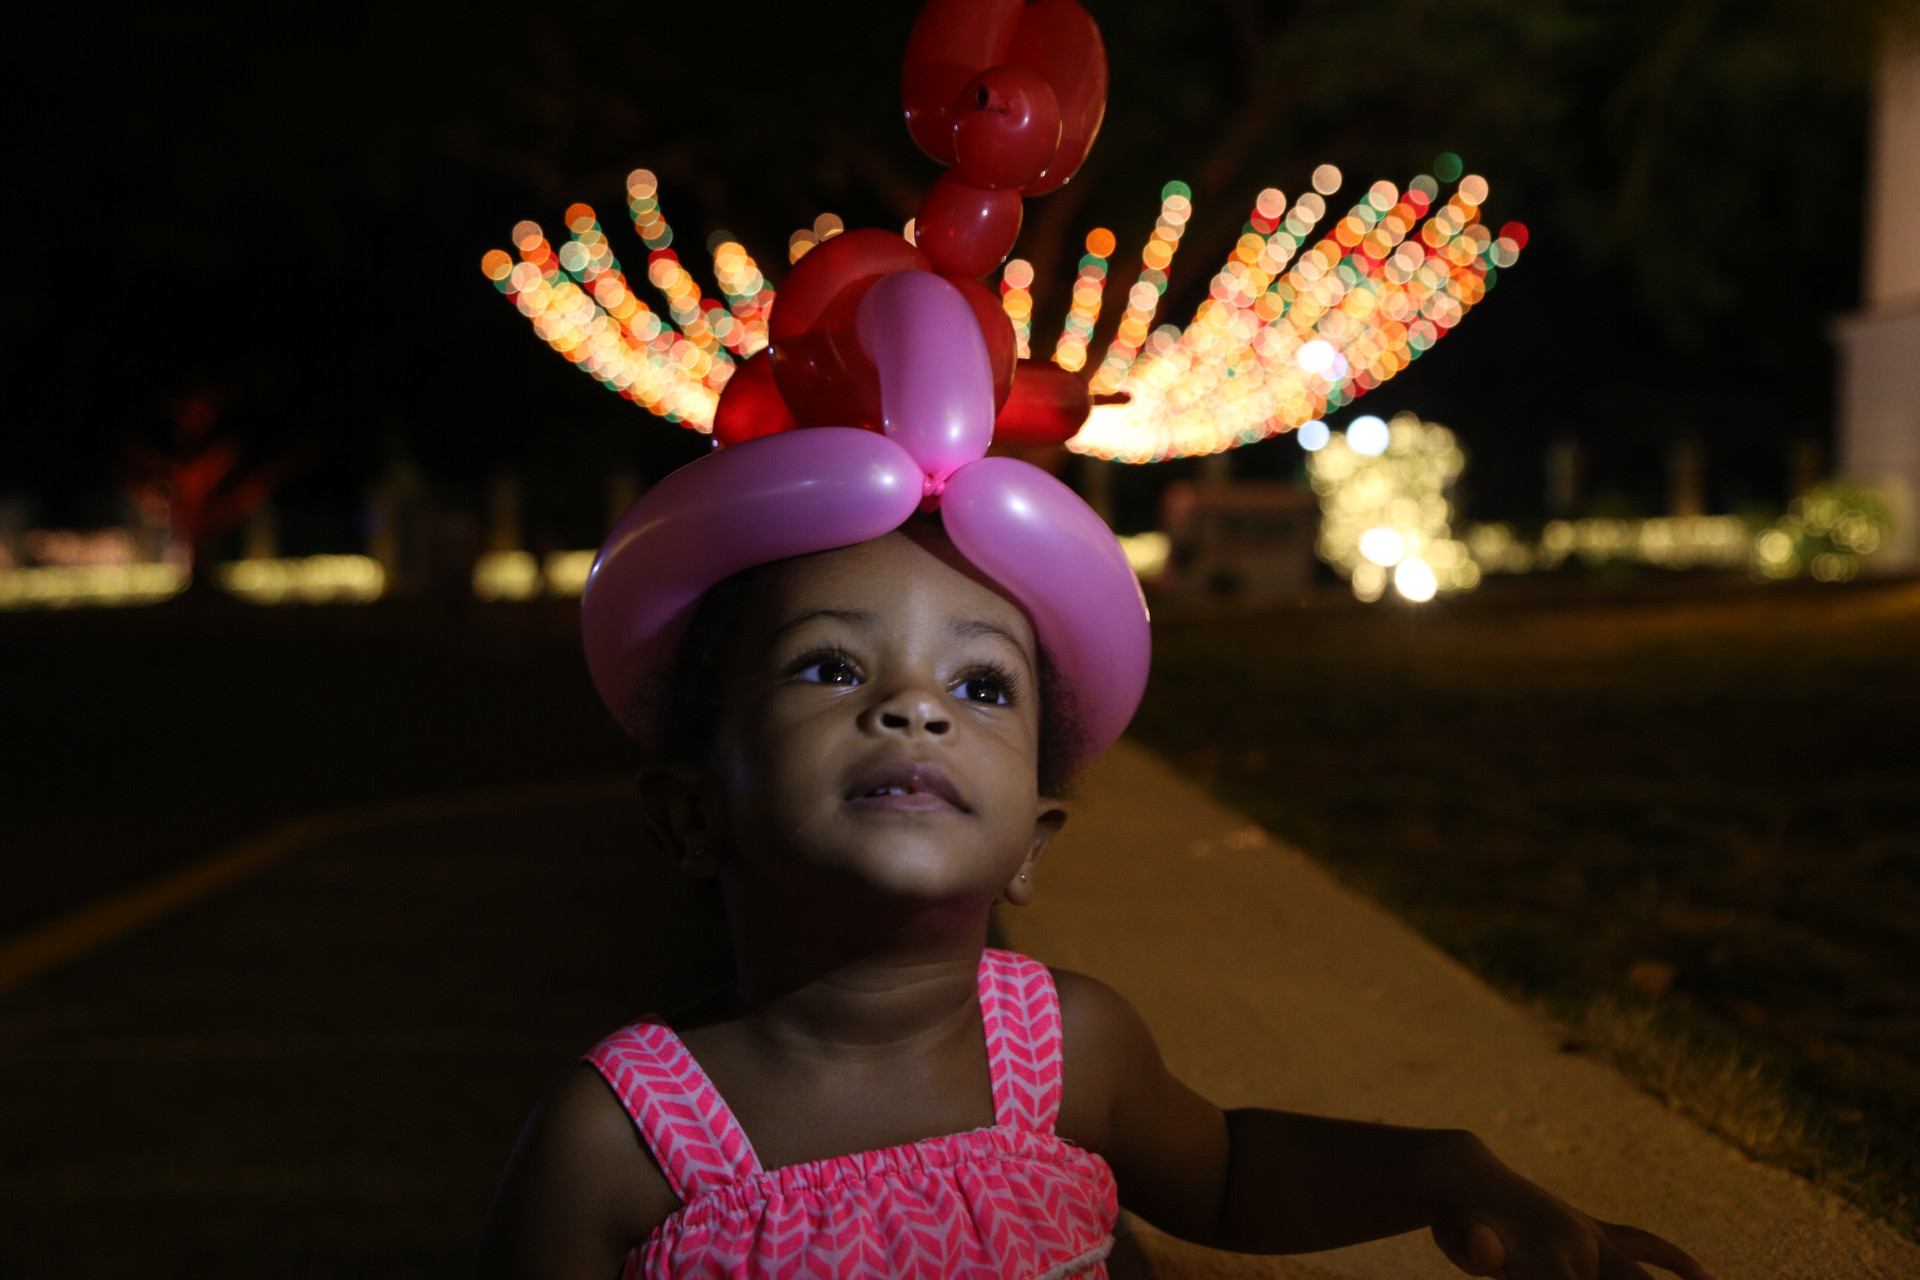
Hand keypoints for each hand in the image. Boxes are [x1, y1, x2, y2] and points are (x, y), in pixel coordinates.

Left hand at [1430, 1138, 1712, 1279]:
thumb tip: (1483, 1247)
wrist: (1461, 1174)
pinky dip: (1675, 1261)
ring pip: (1642, 1277)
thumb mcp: (1458, 1240)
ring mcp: (1591, 1236)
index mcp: (1550, 1262)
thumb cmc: (1456, 1219)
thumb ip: (1477, 1252)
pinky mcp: (1595, 1229)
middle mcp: (1581, 1247)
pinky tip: (1705, 1277)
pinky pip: (1645, 1245)